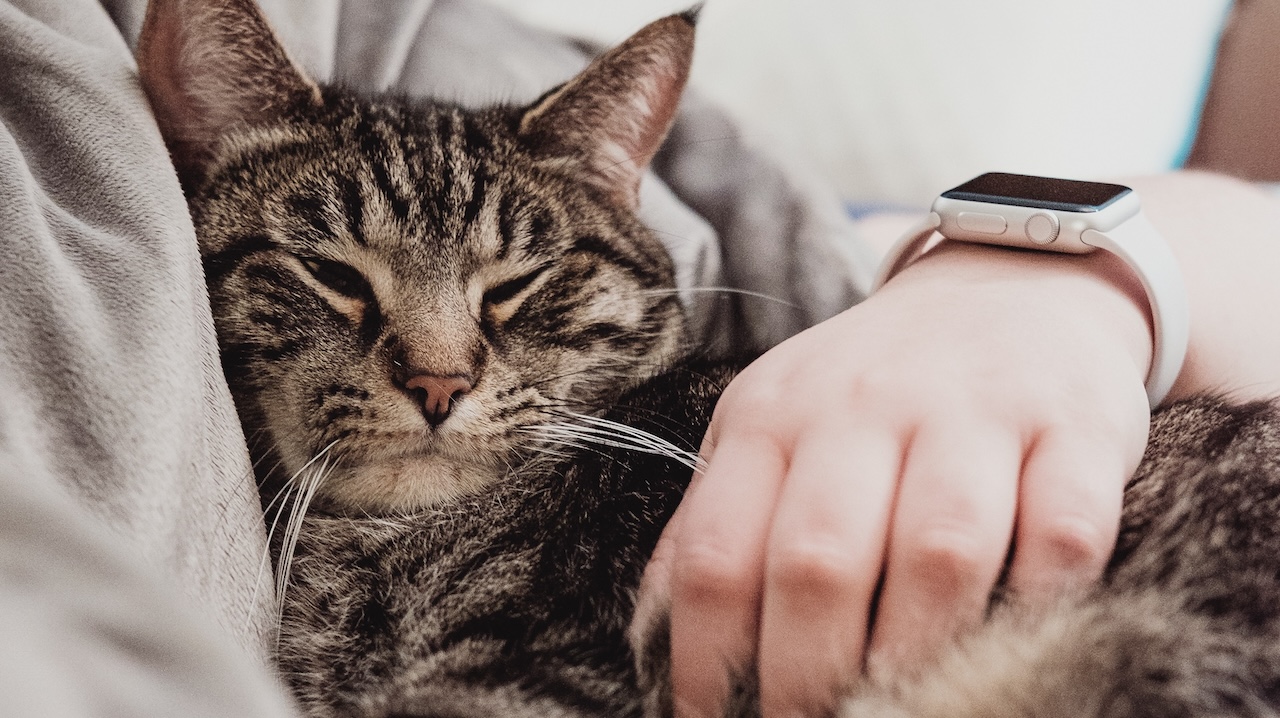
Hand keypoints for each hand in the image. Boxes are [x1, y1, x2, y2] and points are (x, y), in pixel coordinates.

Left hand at [632, 240, 1154, 717]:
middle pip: (818, 562)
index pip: (716, 552)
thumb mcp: (773, 423)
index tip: (711, 717)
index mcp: (771, 416)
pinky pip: (1061, 534)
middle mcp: (863, 406)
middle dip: (806, 676)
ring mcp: (973, 411)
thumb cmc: (874, 384)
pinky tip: (1015, 638)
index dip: (705, 658)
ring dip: (919, 655)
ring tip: (903, 706)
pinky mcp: (1075, 426)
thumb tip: (658, 631)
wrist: (1010, 282)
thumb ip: (719, 516)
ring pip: (938, 553)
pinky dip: (1040, 604)